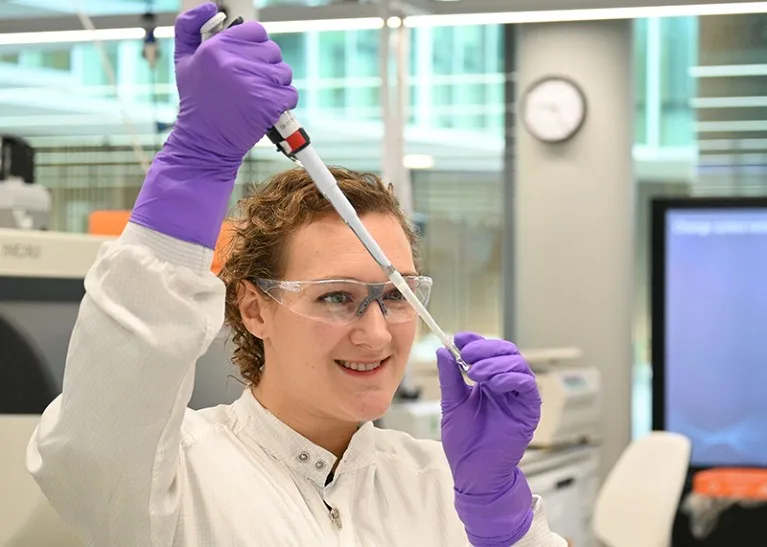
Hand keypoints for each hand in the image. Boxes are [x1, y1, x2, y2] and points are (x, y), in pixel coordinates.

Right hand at [172, 3, 297, 161]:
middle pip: (273, 51)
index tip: (248, 62)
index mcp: (216, 48)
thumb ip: (189, 26)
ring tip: (258, 96)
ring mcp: (252, 84)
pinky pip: (290, 94)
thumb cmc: (197, 101)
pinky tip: (266, 109)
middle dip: (266, 66)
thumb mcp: (183, 60)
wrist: (204, 142)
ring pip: (284, 72)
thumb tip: (211, 6)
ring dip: (276, 85)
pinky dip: (283, 102)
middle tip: (251, 83)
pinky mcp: (267, 104)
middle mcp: (233, 63)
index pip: (256, 31)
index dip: (255, 47)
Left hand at [436, 332, 541, 545]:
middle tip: (467, 354)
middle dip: (485, 349)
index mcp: (489, 380)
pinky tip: (496, 383)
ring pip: (517, 364)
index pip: (487, 351)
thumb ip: (450, 377)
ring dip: (496, 363)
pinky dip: (512, 378)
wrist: (473, 472)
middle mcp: (506, 385)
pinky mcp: (529, 410)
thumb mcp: (452, 403)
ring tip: (476, 371)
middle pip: (505, 352)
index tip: (459, 338)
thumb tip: (442, 350)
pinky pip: (528, 385)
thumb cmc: (464, 442)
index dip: (475, 341)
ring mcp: (519, 396)